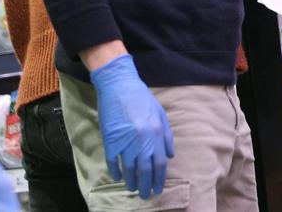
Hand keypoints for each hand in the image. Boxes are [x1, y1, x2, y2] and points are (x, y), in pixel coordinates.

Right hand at [90, 54, 174, 198]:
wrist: (119, 85)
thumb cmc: (141, 98)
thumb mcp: (161, 114)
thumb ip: (167, 136)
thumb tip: (170, 156)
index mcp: (157, 134)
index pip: (160, 164)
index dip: (159, 179)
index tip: (158, 188)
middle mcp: (143, 141)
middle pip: (146, 170)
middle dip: (147, 185)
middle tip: (146, 195)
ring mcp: (126, 142)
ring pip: (130, 169)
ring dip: (132, 182)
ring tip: (133, 189)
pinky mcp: (111, 140)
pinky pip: (113, 162)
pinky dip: (116, 171)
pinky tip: (118, 178)